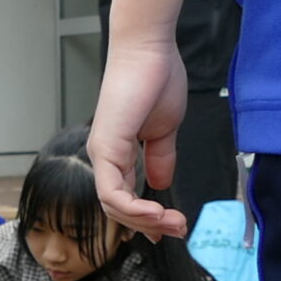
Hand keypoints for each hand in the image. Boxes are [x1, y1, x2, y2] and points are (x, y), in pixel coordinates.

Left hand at [89, 35, 189, 239]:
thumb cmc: (156, 80)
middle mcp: (105, 157)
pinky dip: (134, 208)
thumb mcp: (164, 130)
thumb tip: (162, 183)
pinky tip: (157, 212)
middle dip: (149, 225)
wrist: (150, 51)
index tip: (169, 230)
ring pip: (113, 206)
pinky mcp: (107, 147)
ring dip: (145, 221)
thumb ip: (161, 158)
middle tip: (177, 230)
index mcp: (118, 154)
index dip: (145, 219)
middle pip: (117, 209)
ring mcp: (103, 153)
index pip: (124, 199)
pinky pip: (113, 192)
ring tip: (172, 223)